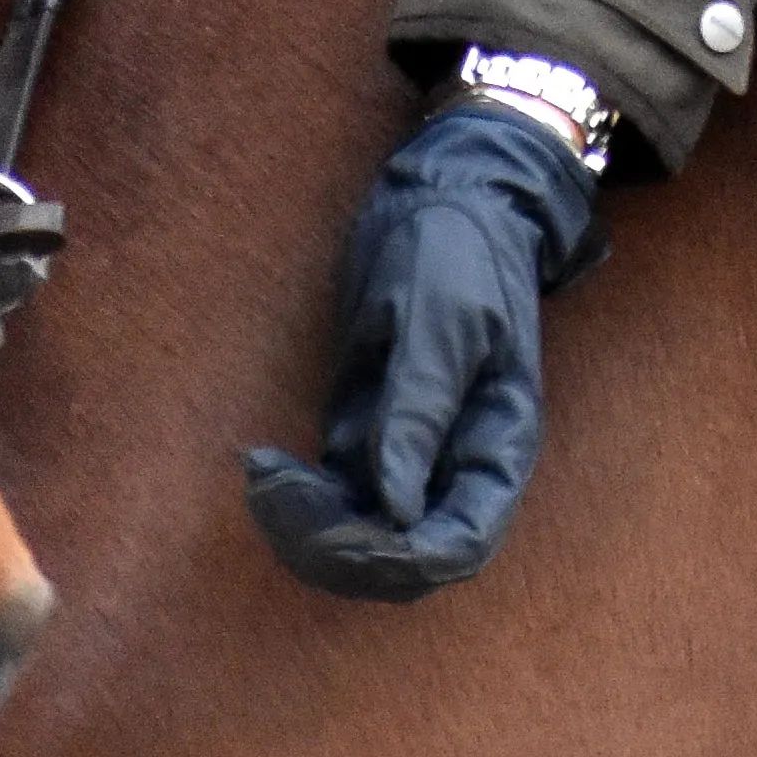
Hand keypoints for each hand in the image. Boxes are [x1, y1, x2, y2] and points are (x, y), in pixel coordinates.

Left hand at [238, 98, 605, 599]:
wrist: (438, 198)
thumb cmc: (454, 252)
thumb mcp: (438, 323)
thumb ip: (418, 412)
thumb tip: (395, 509)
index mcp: (496, 447)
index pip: (460, 544)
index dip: (403, 558)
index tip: (344, 531)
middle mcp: (454, 467)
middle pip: (402, 556)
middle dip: (338, 545)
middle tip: (276, 494)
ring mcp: (407, 456)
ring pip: (359, 536)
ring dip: (306, 528)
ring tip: (261, 476)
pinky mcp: (365, 436)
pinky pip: (331, 498)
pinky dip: (296, 498)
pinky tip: (260, 462)